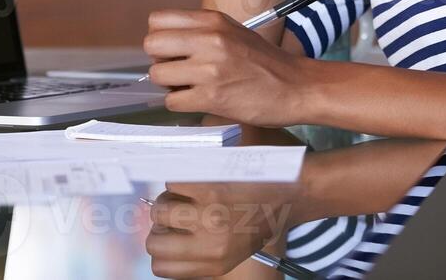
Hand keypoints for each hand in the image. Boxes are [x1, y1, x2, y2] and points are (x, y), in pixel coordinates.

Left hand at [144, 9, 312, 125]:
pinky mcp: (212, 97)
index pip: (157, 20)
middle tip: (179, 70)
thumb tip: (163, 44)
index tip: (172, 49)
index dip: (161, 38)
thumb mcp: (232, 31)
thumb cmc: (265, 62)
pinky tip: (201, 100)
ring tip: (193, 86)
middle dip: (160, 61)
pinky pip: (172, 101)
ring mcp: (210, 68)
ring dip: (171, 85)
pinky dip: (182, 104)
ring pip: (158, 75)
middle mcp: (209, 40)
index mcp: (212, 21)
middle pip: (151, 45)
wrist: (296, 86)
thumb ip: (200, 32)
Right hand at [145, 180, 297, 278]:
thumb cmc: (262, 217)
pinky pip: (173, 183)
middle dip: (161, 224)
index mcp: (215, 265)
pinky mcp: (211, 189)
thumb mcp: (234, 250)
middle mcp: (210, 245)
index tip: (172, 234)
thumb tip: (166, 239)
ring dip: (169, 198)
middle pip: (154, 241)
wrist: (291, 191)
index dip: (163, 247)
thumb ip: (201, 252)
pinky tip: (199, 178)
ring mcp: (209, 216)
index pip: (161, 267)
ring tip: (188, 193)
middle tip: (176, 211)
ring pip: (160, 209)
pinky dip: (182, 178)